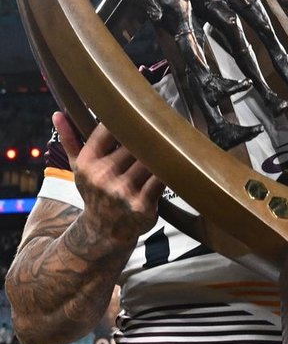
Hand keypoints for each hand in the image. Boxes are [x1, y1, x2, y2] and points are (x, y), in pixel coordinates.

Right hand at [53, 112, 163, 246]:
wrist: (104, 230)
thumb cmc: (94, 192)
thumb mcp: (78, 168)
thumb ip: (70, 139)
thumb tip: (57, 114)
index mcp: (88, 163)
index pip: (108, 130)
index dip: (127, 120)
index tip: (140, 113)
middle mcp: (103, 176)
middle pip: (135, 143)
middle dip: (149, 135)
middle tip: (163, 126)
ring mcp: (123, 191)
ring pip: (149, 159)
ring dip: (161, 152)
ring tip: (171, 142)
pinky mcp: (142, 204)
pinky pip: (160, 179)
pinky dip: (168, 170)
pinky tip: (173, 164)